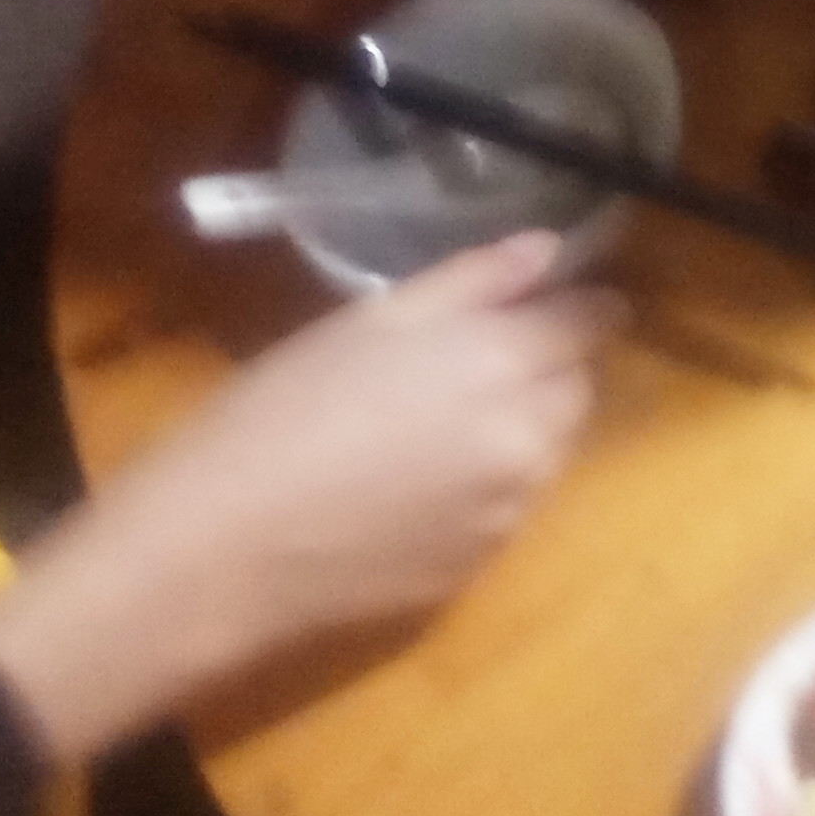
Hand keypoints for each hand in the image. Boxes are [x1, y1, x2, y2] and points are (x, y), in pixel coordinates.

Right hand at [0, 233, 621, 767]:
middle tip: (479, 360)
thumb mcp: (368, 320)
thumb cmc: (281, 408)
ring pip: (549, 452)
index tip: (565, 297)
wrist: (226, 547)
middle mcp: (528, 438)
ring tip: (439, 423)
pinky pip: (510, 508)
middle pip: (578, 390)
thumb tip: (548, 248)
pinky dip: (488, 486)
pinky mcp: (482, 567)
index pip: (589, 323)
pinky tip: (417, 483)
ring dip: (522, 428)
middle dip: (550, 368)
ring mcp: (510, 511)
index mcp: (501, 362)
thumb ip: (472, 281)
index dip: (581, 305)